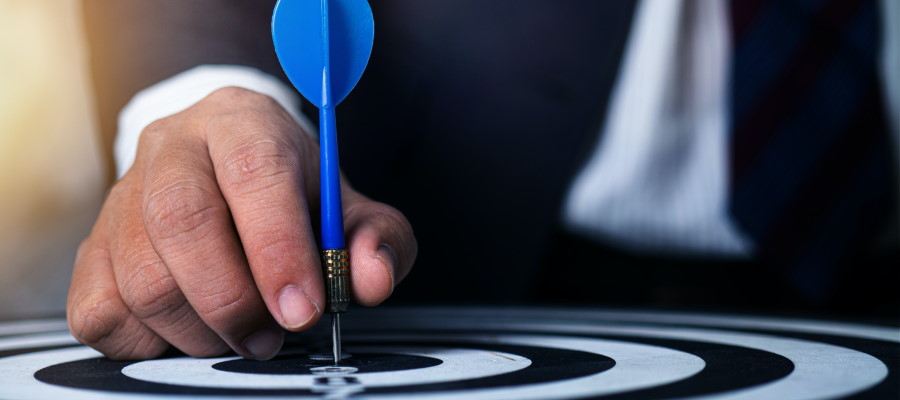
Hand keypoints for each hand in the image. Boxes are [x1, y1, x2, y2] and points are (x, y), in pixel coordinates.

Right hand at [67, 87, 415, 359]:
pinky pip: (103, 312)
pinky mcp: (91, 247)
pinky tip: (193, 328)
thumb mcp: (349, 208)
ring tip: (242, 335)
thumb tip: (373, 278)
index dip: (279, 248)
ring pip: (143, 278)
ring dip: (200, 330)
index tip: (304, 309)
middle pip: (182, 223)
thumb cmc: (294, 194)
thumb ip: (377, 238)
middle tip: (271, 337)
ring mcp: (122, 195)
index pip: (255, 172)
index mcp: (243, 121)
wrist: (227, 172)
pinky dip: (152, 342)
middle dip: (234, 300)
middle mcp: (172, 146)